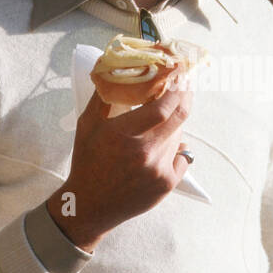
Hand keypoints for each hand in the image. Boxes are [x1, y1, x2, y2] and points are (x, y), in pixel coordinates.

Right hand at [47, 84, 193, 250]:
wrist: (89, 205)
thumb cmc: (87, 162)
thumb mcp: (87, 124)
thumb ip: (102, 95)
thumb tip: (112, 67)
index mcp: (123, 134)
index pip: (163, 106)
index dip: (176, 87)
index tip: (180, 72)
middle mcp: (144, 152)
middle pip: (179, 117)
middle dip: (185, 96)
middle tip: (184, 83)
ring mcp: (158, 170)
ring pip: (179, 135)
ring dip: (174, 122)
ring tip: (163, 117)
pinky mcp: (166, 184)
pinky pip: (182, 157)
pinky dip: (177, 147)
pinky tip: (165, 144)